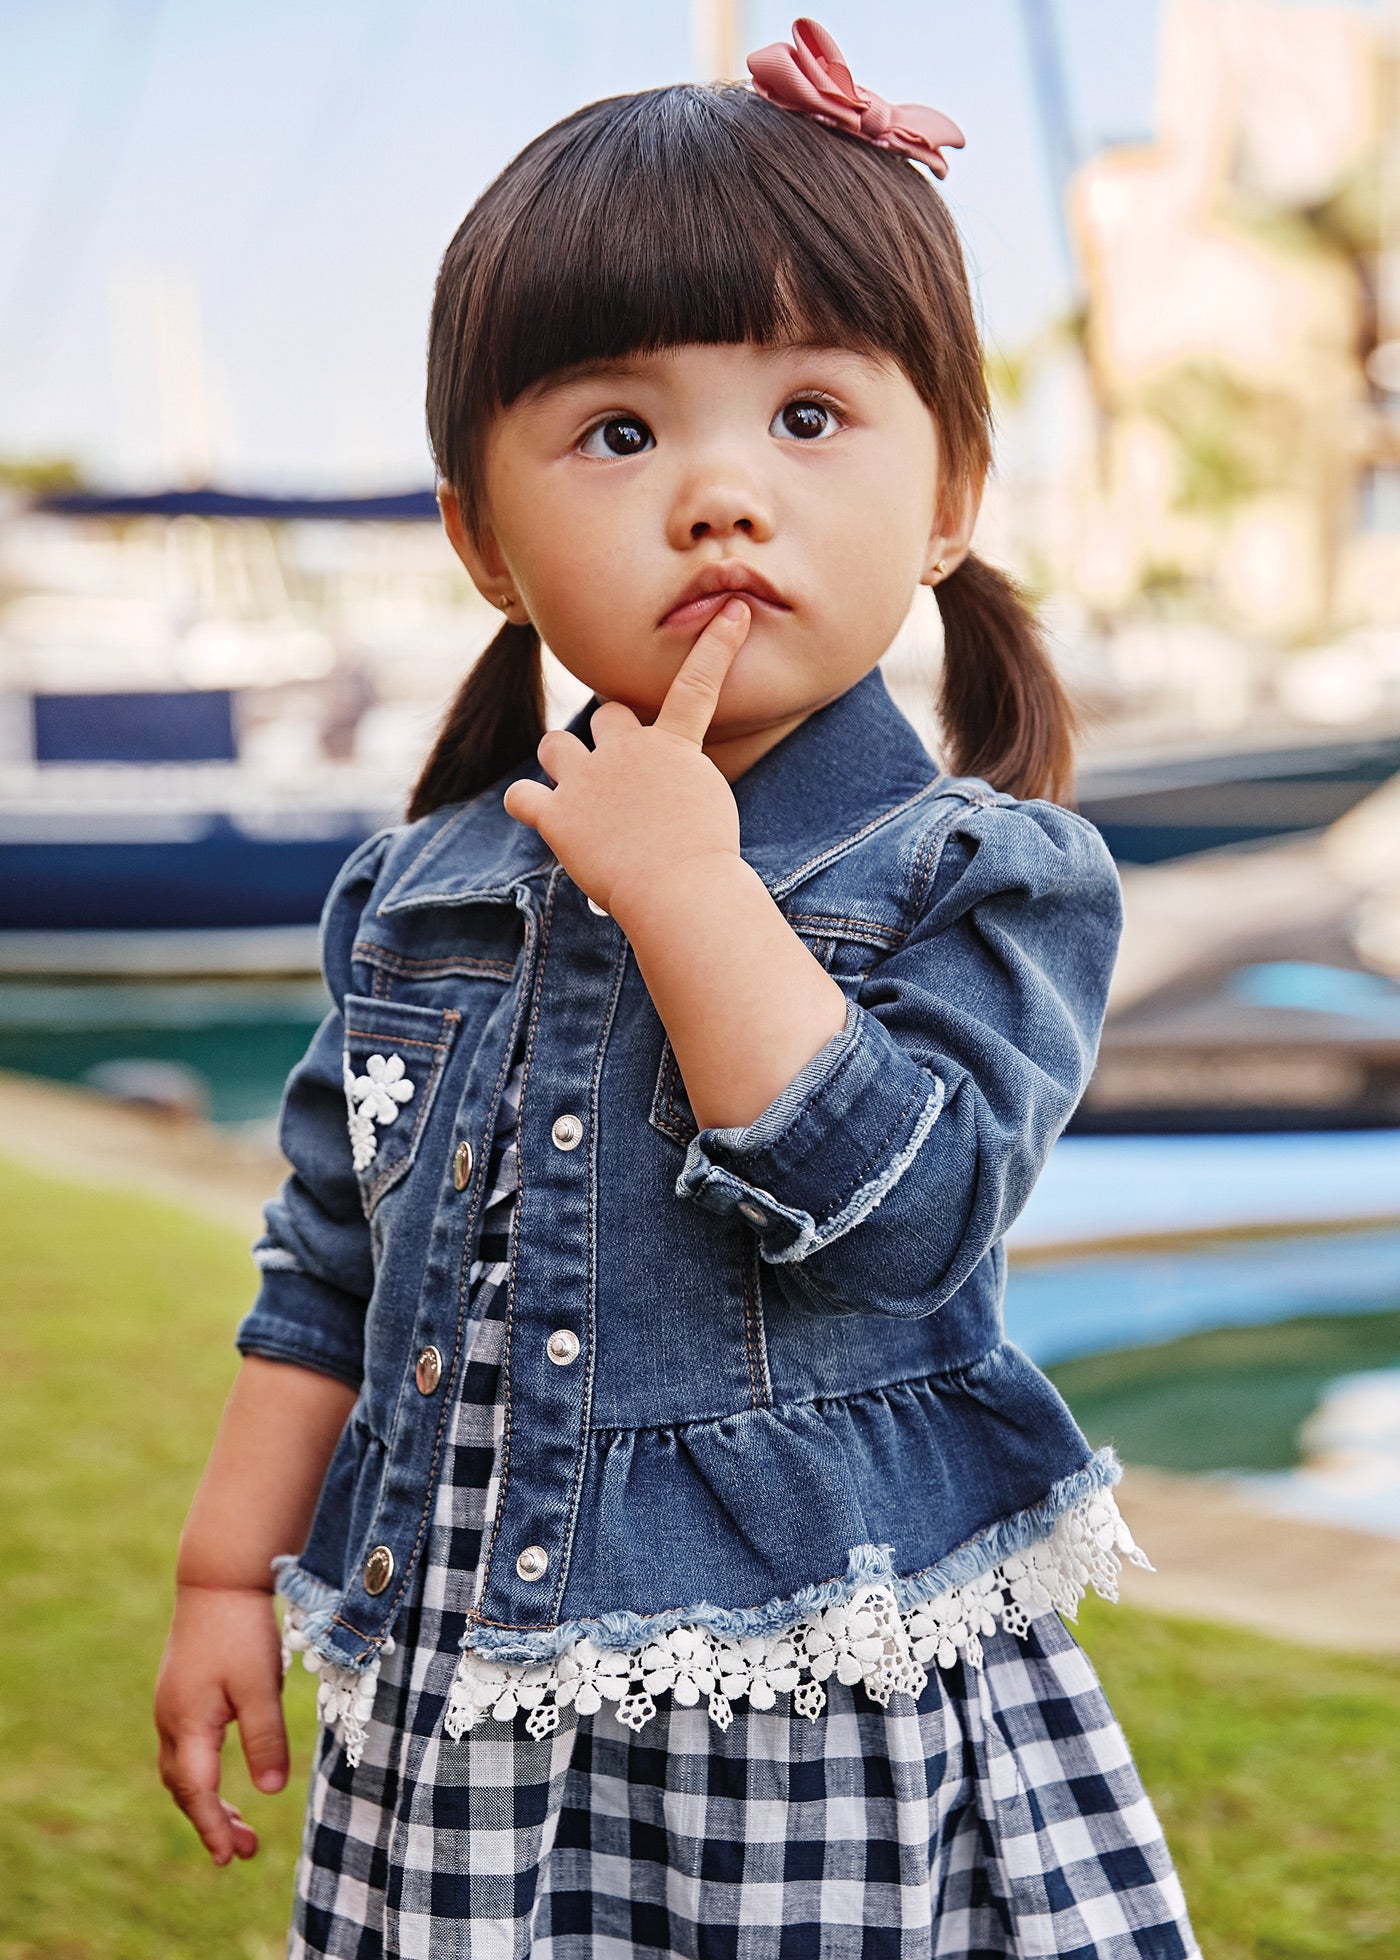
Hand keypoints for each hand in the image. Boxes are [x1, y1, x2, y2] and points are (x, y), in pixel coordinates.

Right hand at [154, 1583, 289, 1865]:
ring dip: (206, 1800)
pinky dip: (201, 1773)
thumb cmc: (240, 1631)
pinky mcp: (179, 1691)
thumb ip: (265, 1739)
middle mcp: (170, 1719)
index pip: (197, 1792)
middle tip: (245, 1851)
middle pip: (183, 1787)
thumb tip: (270, 1793)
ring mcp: (171, 1705)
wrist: (217, 1579)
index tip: (231, 1859)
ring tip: (240, 1825)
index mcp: (187, 1723)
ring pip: (181, 1769)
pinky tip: (222, 1774)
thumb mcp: (261, 1686)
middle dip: (211, 1822)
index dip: (213, 1827)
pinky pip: (184, 1748)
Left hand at [502, 598, 750, 926]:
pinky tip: (536, 812)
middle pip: (608, 714)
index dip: (717, 645)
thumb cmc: (707, 860)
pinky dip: (526, 802)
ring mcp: (587, 780)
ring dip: (562, 760)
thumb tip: (664, 794)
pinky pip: (521, 795)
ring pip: (555, 744)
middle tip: (619, 773)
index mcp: (673, 747)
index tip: (734, 609)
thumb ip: (682, 786)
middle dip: (611, 735)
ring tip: (575, 790)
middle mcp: (626, 751)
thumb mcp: (708, 809)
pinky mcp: (556, 814)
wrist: (679, 889)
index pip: (698, 685)